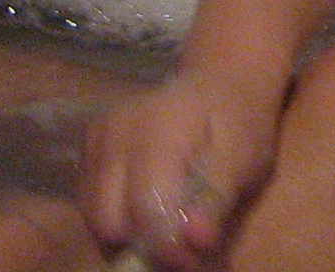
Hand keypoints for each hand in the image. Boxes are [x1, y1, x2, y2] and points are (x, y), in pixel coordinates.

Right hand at [81, 73, 276, 269]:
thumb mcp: (244, 161)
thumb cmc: (239, 122)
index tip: (190, 263)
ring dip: (127, 234)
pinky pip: (89, 200)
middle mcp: (117, 128)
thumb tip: (195, 243)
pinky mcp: (89, 143)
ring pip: (93, 215)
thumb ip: (216, 200)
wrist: (220, 81)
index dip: (166, 246)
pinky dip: (116, 215)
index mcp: (159, 126)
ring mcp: (97, 134)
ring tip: (165, 226)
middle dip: (143, 245)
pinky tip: (146, 207)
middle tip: (180, 249)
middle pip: (109, 218)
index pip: (146, 206)